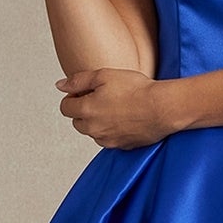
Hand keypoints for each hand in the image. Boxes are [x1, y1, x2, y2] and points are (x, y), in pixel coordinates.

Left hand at [56, 67, 172, 148]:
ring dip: (98, 121)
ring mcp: (107, 140)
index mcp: (86, 110)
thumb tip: (60, 85)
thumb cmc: (137, 90)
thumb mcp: (104, 75)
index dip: (73, 96)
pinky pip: (108, 139)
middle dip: (84, 110)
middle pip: (77, 121)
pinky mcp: (121, 147)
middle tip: (102, 98)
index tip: (86, 91)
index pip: (65, 107)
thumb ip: (78, 80)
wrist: (163, 108)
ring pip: (93, 131)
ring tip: (116, 107)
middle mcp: (93, 129)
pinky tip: (125, 118)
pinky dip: (112, 130)